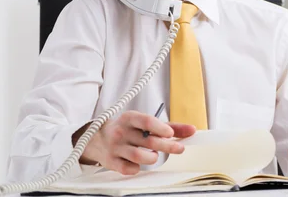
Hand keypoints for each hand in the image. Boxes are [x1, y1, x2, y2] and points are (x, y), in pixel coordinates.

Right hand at [78, 110, 195, 174]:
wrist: (96, 138)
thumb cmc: (128, 129)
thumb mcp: (145, 124)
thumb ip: (169, 126)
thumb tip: (192, 130)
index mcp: (129, 118)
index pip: (146, 121)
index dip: (160, 127)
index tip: (170, 133)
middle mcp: (121, 131)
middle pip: (147, 141)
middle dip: (166, 146)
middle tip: (179, 148)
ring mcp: (115, 147)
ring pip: (139, 156)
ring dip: (152, 158)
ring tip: (154, 156)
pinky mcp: (110, 162)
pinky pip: (128, 168)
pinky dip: (138, 168)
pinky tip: (139, 164)